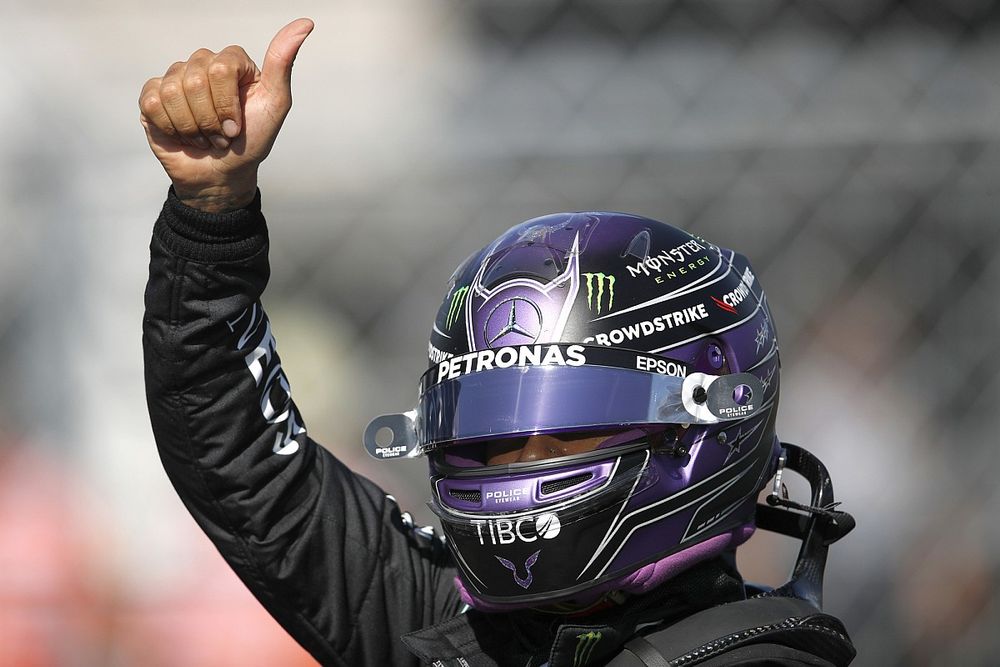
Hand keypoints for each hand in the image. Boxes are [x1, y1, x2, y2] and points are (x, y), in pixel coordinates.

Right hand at [139, 18, 313, 211]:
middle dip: (210, 121)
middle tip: (221, 136)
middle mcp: (202, 63)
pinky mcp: (153, 96)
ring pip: (173, 92)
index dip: (227, 105)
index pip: (221, 68)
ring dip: (192, 128)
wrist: (223, 175)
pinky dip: (170, 127)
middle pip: (195, 81)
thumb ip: (283, 63)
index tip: (237, 127)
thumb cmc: (252, 141)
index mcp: (232, 61)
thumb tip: (305, 24)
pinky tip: (183, 135)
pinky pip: (152, 102)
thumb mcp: (276, 105)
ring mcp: (176, 78)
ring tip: (204, 138)